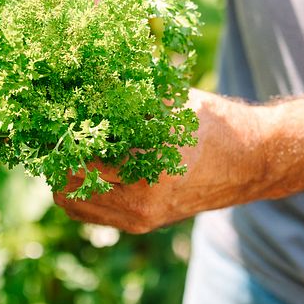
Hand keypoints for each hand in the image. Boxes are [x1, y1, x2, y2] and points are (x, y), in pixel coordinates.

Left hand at [54, 90, 273, 232]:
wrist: (251, 162)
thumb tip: (83, 79)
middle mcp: (141, 206)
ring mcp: (139, 220)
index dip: (60, 134)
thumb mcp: (170, 104)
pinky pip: (91, 212)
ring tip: (67, 144)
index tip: (53, 115)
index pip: (79, 159)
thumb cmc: (212, 124)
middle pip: (67, 186)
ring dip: (65, 175)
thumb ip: (127, 97)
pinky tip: (85, 161)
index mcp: (149, 174)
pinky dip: (80, 189)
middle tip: (54, 128)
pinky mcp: (141, 224)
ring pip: (73, 204)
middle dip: (57, 155)